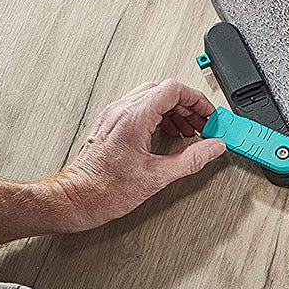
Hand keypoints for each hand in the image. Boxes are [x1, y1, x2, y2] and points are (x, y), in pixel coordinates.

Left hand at [46, 80, 225, 231]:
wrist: (75, 199)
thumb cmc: (104, 190)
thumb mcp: (157, 176)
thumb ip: (192, 159)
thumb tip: (213, 147)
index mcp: (134, 117)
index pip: (173, 90)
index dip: (196, 100)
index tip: (208, 114)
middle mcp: (121, 110)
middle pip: (163, 90)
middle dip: (187, 106)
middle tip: (201, 125)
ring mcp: (113, 115)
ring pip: (150, 96)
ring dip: (172, 110)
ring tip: (186, 130)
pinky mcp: (108, 123)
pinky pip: (138, 107)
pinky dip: (156, 115)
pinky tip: (164, 133)